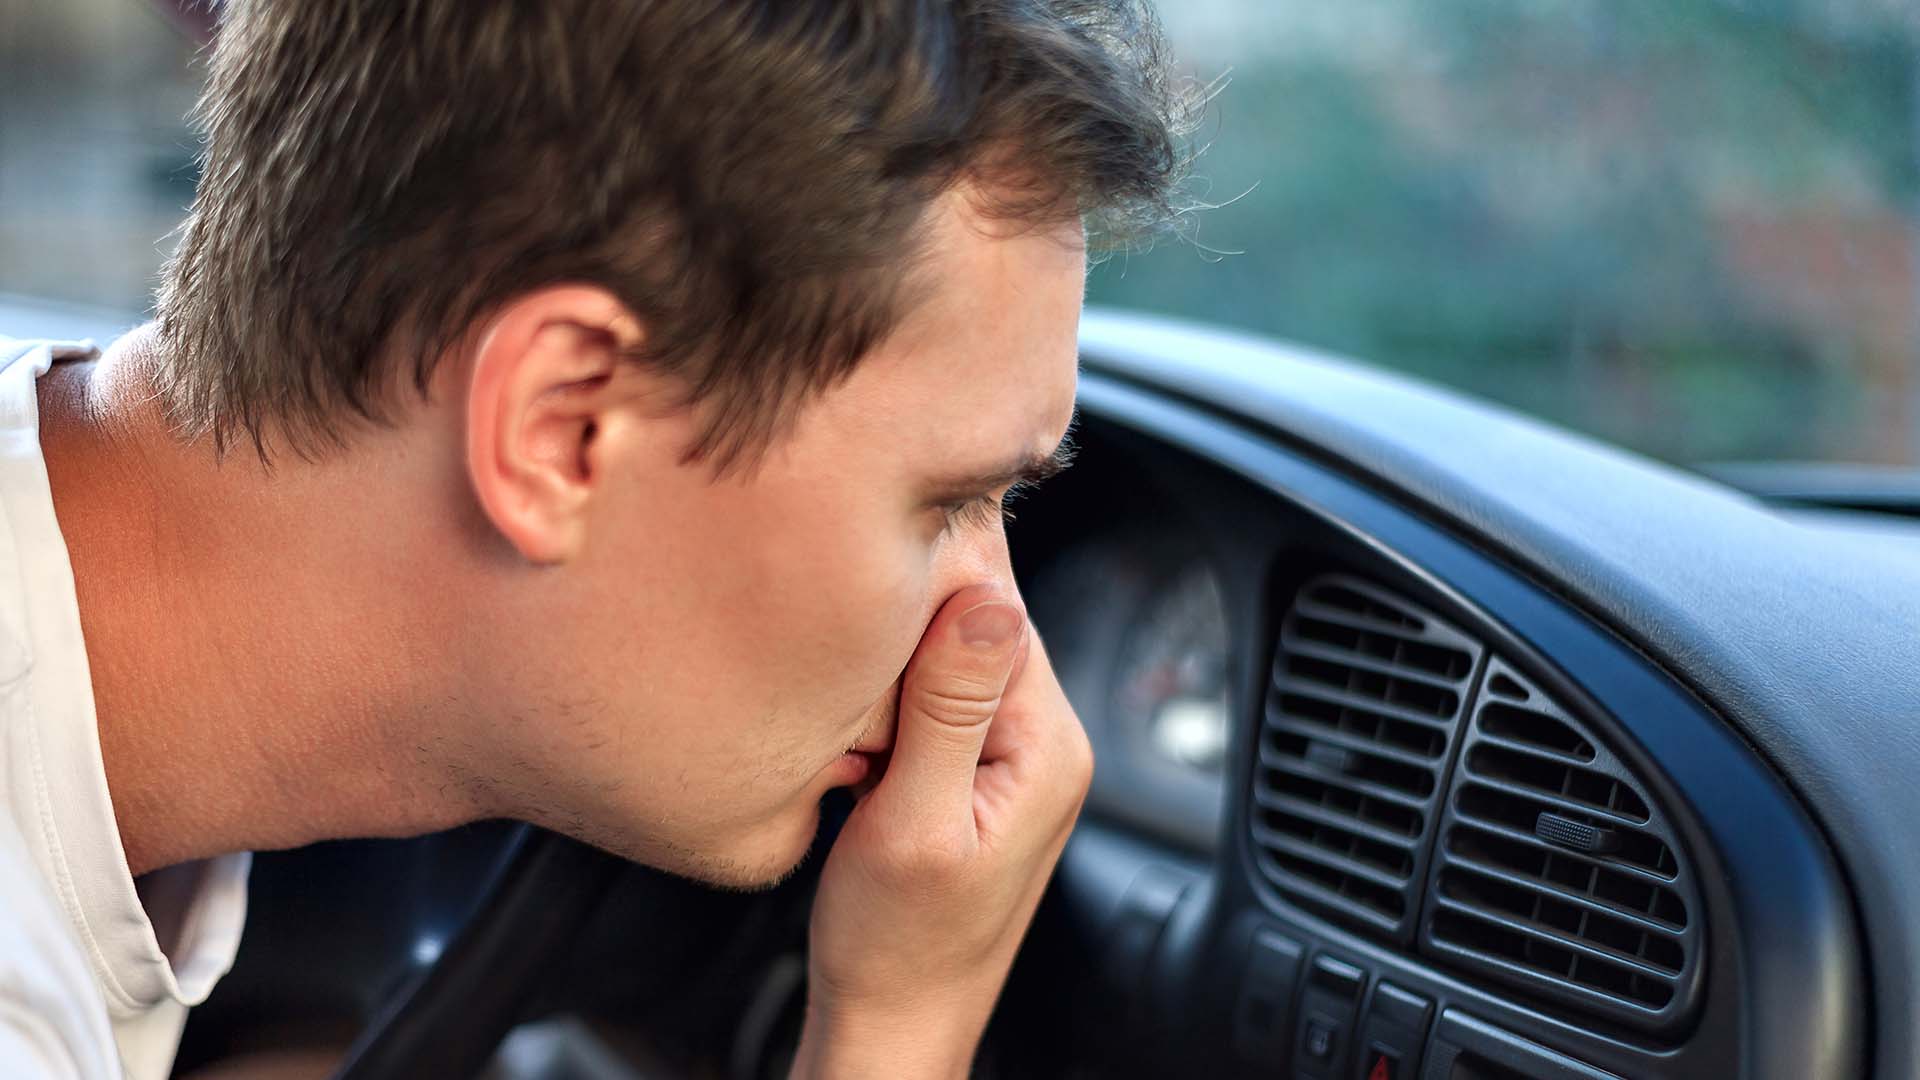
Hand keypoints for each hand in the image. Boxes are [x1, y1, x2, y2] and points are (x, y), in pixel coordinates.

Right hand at [789, 584, 1093, 1078]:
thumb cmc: (896, 947)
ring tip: (858, 753)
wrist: (892, 1025)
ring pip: (942, 661)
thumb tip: (990, 595)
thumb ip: (949, 707)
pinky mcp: (973, 773)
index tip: (862, 613)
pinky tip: (861, 764)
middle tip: (858, 723)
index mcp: (1048, 743)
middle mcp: (1045, 740)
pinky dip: (884, 719)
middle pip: (971, 625)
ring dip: (887, 686)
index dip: (922, 598)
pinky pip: (928, 704)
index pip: (997, 606)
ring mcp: (1011, 757)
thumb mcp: (913, 820)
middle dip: (899, 648)